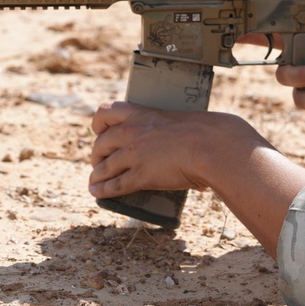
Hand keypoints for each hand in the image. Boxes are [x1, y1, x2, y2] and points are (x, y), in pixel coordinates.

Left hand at [88, 101, 268, 198]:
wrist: (211, 145)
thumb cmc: (204, 131)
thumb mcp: (179, 121)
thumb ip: (170, 132)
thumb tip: (179, 145)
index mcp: (141, 114)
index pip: (106, 112)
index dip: (98, 123)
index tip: (98, 131)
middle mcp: (132, 133)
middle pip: (100, 143)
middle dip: (96, 154)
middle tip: (99, 161)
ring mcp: (133, 155)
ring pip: (105, 166)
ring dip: (97, 176)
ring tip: (94, 182)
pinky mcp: (140, 176)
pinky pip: (115, 185)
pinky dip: (104, 190)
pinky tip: (98, 193)